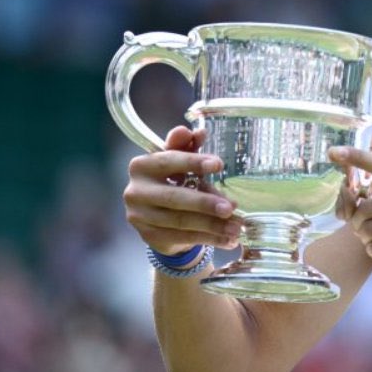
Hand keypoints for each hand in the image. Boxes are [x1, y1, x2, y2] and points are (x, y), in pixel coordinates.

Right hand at [122, 125, 240, 254]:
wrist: (157, 216)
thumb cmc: (173, 180)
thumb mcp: (180, 161)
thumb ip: (188, 146)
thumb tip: (200, 131)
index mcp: (142, 166)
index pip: (169, 162)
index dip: (194, 162)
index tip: (219, 165)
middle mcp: (135, 191)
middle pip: (175, 197)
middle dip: (205, 203)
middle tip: (230, 207)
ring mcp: (139, 216)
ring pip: (181, 221)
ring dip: (212, 226)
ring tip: (236, 227)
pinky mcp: (149, 236)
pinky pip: (183, 238)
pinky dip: (209, 238)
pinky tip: (228, 239)